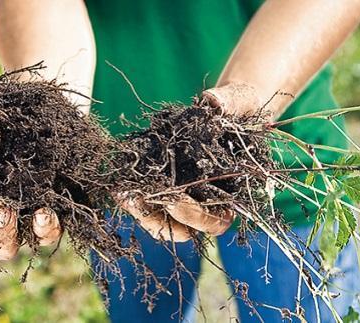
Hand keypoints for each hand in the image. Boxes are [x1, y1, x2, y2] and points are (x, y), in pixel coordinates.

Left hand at [115, 84, 260, 241]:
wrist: (226, 105)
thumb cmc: (241, 108)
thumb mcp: (240, 102)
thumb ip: (230, 103)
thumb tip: (213, 103)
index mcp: (234, 195)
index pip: (214, 221)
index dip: (194, 215)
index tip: (174, 201)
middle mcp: (207, 201)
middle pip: (182, 227)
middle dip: (157, 216)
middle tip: (136, 198)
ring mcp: (184, 193)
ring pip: (161, 216)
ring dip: (140, 208)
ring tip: (121, 192)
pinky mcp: (165, 181)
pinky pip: (148, 196)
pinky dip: (134, 192)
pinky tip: (118, 182)